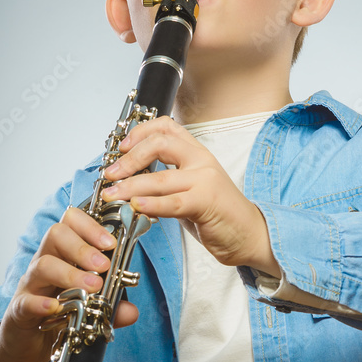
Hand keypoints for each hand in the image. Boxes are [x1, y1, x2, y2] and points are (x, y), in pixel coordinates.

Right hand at [0, 205, 138, 361]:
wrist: (28, 343)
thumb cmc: (59, 313)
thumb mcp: (90, 307)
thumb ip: (111, 306)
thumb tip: (132, 312)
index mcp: (63, 254)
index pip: (71, 223)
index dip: (90, 226)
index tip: (111, 243)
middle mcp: (45, 262)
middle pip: (56, 234)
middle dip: (83, 247)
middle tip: (103, 265)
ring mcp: (30, 285)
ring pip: (43, 265)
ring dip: (70, 273)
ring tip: (92, 287)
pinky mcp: (19, 310)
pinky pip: (26, 301)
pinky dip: (41, 304)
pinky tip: (56, 307)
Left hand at [101, 116, 280, 274]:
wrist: (250, 234)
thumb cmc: (219, 213)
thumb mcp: (190, 188)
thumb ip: (165, 181)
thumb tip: (129, 181)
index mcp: (197, 153)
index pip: (166, 127)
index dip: (139, 132)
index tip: (121, 146)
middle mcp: (201, 161)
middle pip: (159, 144)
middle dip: (128, 158)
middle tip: (111, 174)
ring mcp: (205, 180)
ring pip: (160, 176)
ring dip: (130, 185)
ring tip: (113, 194)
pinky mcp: (206, 202)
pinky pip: (173, 202)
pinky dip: (151, 203)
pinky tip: (136, 206)